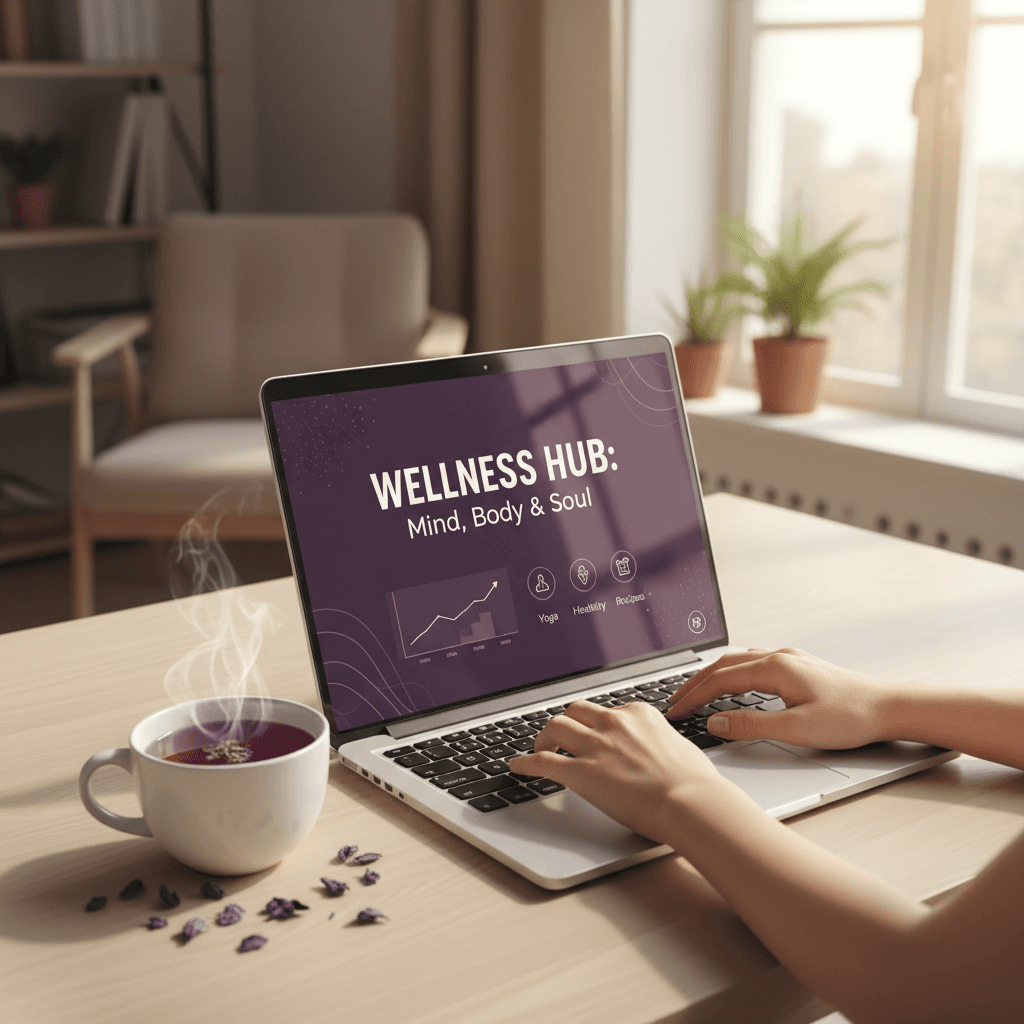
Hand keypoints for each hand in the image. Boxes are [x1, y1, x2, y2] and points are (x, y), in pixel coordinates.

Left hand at [508, 699, 727, 842]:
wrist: (690, 802)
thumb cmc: (695, 783)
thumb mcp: (682, 749)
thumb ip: (663, 744)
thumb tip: (664, 753)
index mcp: (638, 714)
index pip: (607, 711)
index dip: (595, 723)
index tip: (591, 731)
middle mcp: (614, 723)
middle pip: (576, 710)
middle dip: (566, 722)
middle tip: (560, 736)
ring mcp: (595, 746)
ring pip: (556, 727)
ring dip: (543, 737)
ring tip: (539, 748)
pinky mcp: (581, 772)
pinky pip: (544, 761)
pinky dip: (526, 762)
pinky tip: (518, 766)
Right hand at [665, 647, 896, 749]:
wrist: (890, 706)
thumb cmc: (851, 718)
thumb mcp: (798, 729)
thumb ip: (753, 726)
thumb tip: (716, 723)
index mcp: (774, 668)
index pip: (718, 680)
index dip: (692, 697)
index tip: (674, 712)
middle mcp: (778, 656)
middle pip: (722, 665)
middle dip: (694, 683)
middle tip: (673, 702)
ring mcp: (789, 658)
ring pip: (736, 661)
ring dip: (711, 675)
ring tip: (694, 692)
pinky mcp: (798, 665)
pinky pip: (752, 662)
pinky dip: (731, 671)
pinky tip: (732, 681)